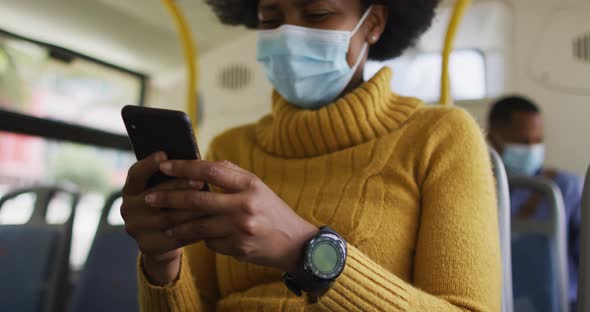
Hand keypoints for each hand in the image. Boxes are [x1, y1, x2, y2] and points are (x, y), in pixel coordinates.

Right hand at [120, 152, 204, 283]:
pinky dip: (194, 228)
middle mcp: (128, 209)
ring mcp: (136, 229)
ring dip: (192, 209)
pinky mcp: (148, 246)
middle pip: (155, 195)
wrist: (161, 241)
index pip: (135, 174)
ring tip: (211, 202)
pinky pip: (175, 236)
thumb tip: (193, 161)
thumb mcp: (164, 190)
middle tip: (200, 181)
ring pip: (168, 217)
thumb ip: (171, 178)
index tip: (164, 154)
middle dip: (180, 187)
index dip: (148, 164)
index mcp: (130, 190)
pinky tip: (209, 222)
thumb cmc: (169, 206)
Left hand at [145, 160, 319, 272]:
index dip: (184, 167)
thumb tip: (199, 164)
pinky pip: (210, 242)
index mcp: (250, 184)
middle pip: (197, 199)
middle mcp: (245, 205)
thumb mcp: (257, 186)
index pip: (211, 170)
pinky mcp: (238, 248)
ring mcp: (241, 229)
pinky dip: (202, 238)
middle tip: (149, 198)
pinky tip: (196, 236)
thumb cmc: (271, 210)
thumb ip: (231, 174)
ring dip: (177, 224)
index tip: (164, 165)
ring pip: (198, 225)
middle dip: (169, 198)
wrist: (294, 243)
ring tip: (163, 222)